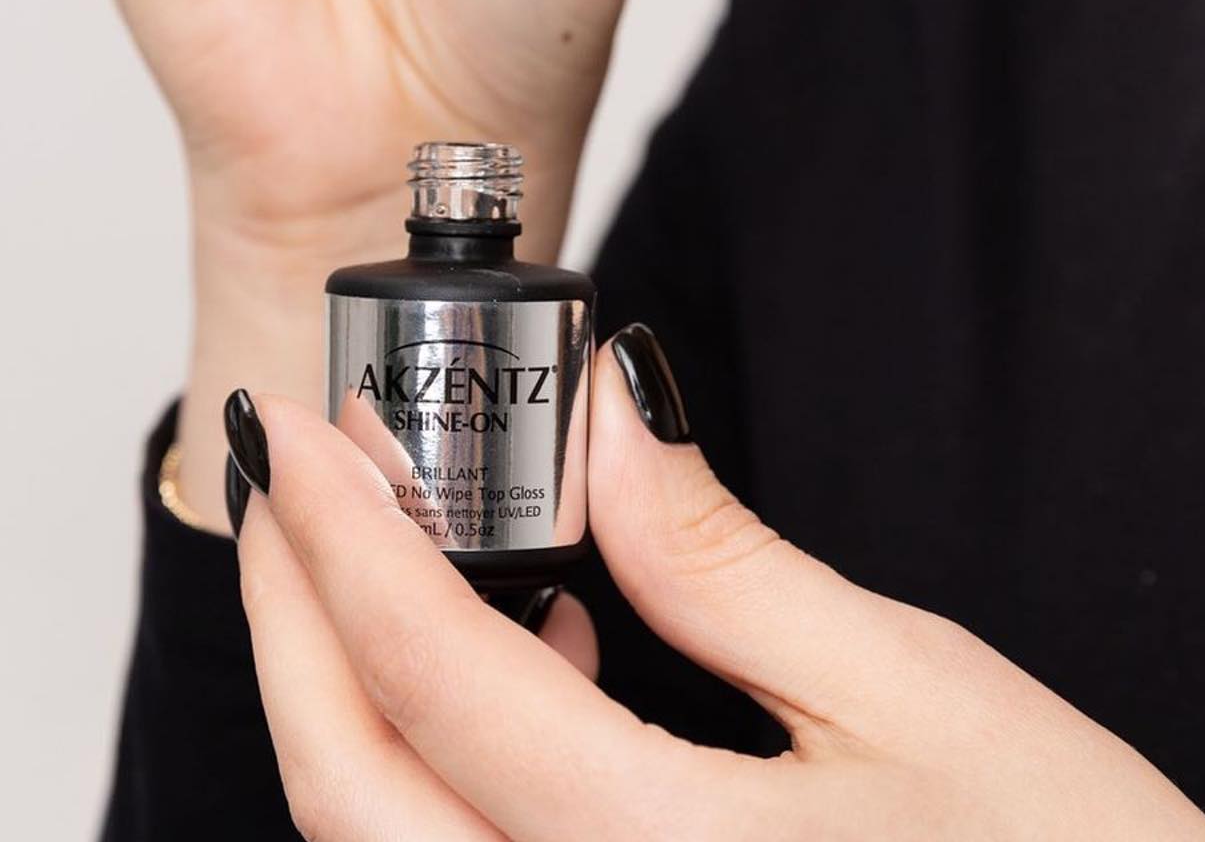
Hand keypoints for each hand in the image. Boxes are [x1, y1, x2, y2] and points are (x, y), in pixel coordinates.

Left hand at [224, 327, 1204, 839]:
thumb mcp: (917, 695)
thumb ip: (726, 559)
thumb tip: (611, 413)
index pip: (436, 677)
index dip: (343, 532)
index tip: (305, 426)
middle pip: (349, 791)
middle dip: (287, 617)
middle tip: (288, 483)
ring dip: (343, 688)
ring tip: (377, 548)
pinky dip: (431, 763)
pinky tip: (519, 665)